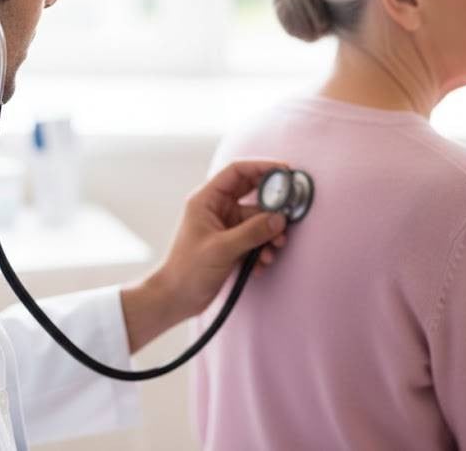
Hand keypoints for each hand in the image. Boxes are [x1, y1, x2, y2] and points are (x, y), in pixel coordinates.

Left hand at [121, 160, 289, 351]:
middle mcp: (217, 209)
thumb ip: (252, 232)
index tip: (285, 171)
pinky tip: (261, 265)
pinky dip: (263, 249)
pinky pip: (255, 238)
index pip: (237, 172)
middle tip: (289, 214)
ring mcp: (226, 226)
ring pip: (258, 220)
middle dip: (272, 206)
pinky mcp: (232, 244)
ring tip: (275, 249)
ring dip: (270, 234)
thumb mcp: (222, 249)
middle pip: (252, 194)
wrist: (176, 299)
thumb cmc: (188, 270)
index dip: (261, 167)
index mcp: (207, 199)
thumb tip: (280, 219)